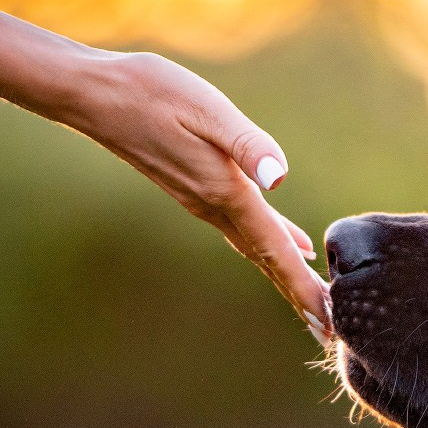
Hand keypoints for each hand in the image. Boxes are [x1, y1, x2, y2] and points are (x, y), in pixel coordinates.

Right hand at [60, 51, 328, 333]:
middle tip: (332, 334)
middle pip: (267, 261)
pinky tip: (293, 244)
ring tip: (316, 301)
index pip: (274, 250)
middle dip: (300, 297)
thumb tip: (280, 178)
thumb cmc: (150, 92)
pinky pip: (245, 229)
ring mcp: (202, 200)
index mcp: (225, 191)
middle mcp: (214, 205)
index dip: (303, 288)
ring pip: (256, 248)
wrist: (94, 95)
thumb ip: (247, 145)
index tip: (329, 325)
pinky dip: (273, 244)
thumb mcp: (207, 109)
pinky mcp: (196, 187)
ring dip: (287, 276)